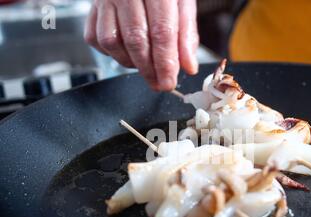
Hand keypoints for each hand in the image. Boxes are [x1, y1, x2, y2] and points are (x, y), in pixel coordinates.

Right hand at [84, 0, 198, 90]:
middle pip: (135, 40)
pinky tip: (127, 51)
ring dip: (130, 62)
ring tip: (145, 65)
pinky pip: (96, 39)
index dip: (165, 63)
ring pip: (112, 43)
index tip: (168, 82)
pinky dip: (112, 53)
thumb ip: (186, 34)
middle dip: (149, 70)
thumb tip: (188, 67)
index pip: (161, 31)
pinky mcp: (91, 8)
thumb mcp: (183, 3)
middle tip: (159, 84)